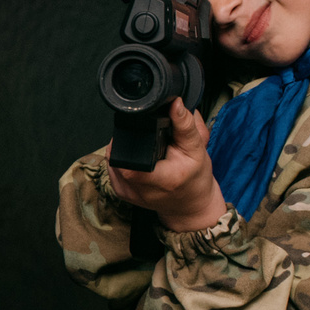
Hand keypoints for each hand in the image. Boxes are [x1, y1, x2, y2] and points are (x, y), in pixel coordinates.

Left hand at [104, 100, 228, 230]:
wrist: (189, 205)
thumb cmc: (194, 178)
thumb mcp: (197, 149)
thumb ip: (185, 125)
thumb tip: (175, 103)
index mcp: (162, 180)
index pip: (131, 160)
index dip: (130, 138)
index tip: (143, 131)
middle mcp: (141, 190)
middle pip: (119, 154)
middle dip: (129, 139)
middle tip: (147, 139)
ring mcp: (128, 193)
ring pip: (113, 159)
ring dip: (125, 149)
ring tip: (144, 149)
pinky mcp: (121, 193)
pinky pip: (113, 168)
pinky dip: (123, 159)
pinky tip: (138, 159)